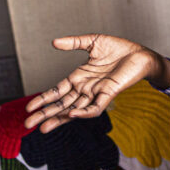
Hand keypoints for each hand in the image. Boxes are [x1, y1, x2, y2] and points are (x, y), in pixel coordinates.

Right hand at [24, 34, 168, 132]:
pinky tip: (71, 114)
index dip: (43, 99)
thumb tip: (53, 42)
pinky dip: (83, 112)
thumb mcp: (92, 42)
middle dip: (45, 114)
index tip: (29, 108)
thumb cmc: (120, 48)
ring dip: (59, 118)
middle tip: (28, 124)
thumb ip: (73, 42)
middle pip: (62, 104)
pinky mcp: (109, 93)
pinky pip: (95, 107)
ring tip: (43, 127)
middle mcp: (86, 87)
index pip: (57, 91)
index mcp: (80, 77)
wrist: (141, 53)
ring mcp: (97, 92)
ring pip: (74, 109)